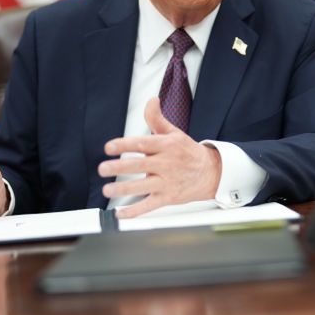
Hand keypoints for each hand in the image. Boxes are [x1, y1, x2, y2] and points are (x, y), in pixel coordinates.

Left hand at [99, 97, 221, 218]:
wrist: (211, 173)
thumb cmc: (188, 152)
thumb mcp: (174, 133)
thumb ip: (157, 119)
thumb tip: (151, 100)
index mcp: (166, 146)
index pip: (142, 143)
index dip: (124, 144)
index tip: (109, 147)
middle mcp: (166, 164)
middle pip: (139, 165)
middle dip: (119, 167)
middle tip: (102, 168)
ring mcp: (167, 182)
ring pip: (142, 187)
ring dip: (123, 189)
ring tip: (107, 190)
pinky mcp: (168, 198)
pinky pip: (149, 205)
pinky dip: (134, 211)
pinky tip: (120, 213)